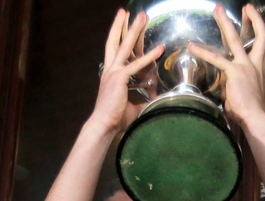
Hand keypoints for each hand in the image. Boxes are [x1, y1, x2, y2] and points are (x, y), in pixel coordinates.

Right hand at [91, 10, 164, 132]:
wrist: (104, 124)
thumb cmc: (115, 118)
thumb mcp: (132, 106)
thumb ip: (141, 101)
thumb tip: (154, 103)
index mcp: (110, 74)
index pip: (114, 50)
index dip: (118, 36)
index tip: (122, 23)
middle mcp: (110, 70)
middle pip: (115, 41)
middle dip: (122, 25)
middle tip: (126, 11)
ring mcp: (113, 72)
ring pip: (124, 46)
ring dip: (134, 30)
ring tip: (142, 16)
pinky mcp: (120, 78)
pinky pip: (137, 65)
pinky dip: (150, 57)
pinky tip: (160, 49)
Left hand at [188, 4, 264, 126]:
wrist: (254, 117)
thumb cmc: (249, 111)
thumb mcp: (245, 93)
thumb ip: (236, 84)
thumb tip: (228, 84)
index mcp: (259, 70)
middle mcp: (254, 65)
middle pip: (258, 37)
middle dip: (253, 20)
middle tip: (247, 7)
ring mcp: (245, 66)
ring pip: (235, 39)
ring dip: (225, 23)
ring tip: (217, 10)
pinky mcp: (234, 71)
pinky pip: (217, 58)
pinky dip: (203, 52)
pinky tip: (192, 46)